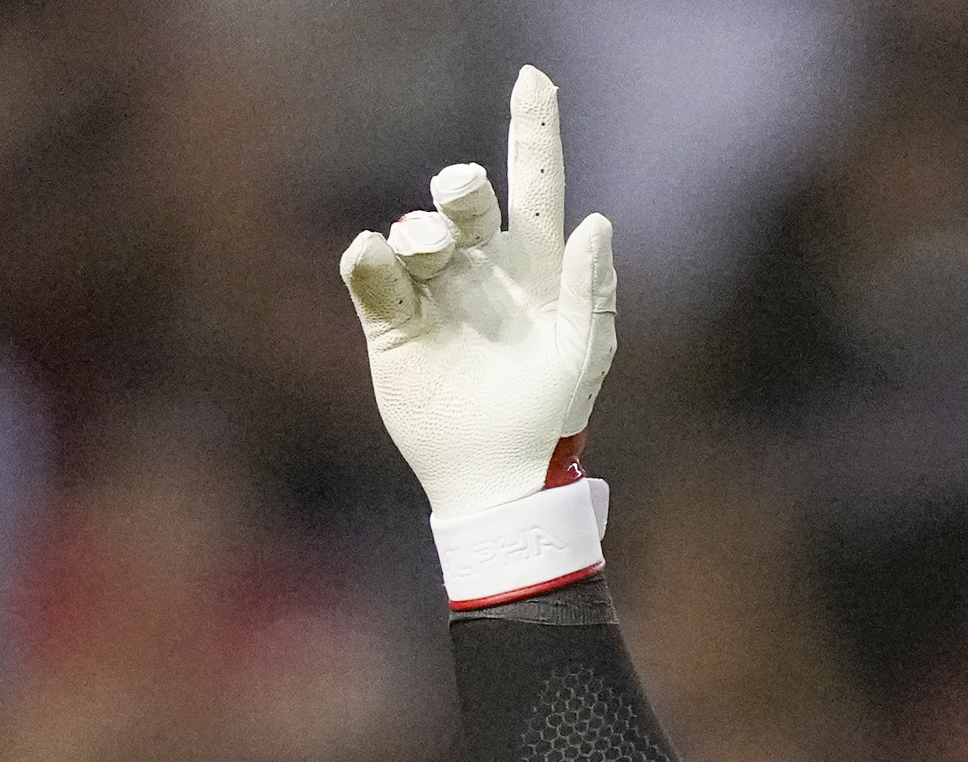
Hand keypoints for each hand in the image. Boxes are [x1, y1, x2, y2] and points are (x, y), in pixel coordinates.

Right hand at [337, 66, 618, 531]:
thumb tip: (597, 223)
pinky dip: (369, 259)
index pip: (537, 184)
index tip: (534, 78)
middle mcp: (482, 268)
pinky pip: (371, 273)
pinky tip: (375, 257)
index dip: (535, 130)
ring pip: (416, 230)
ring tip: (424, 250)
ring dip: (419, 229)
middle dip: (460, 188)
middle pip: (466, 199)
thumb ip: (593, 290)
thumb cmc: (550, 416)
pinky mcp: (391, 320)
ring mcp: (434, 291)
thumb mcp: (583, 356)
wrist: (496, 476)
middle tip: (462, 199)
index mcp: (536, 267)